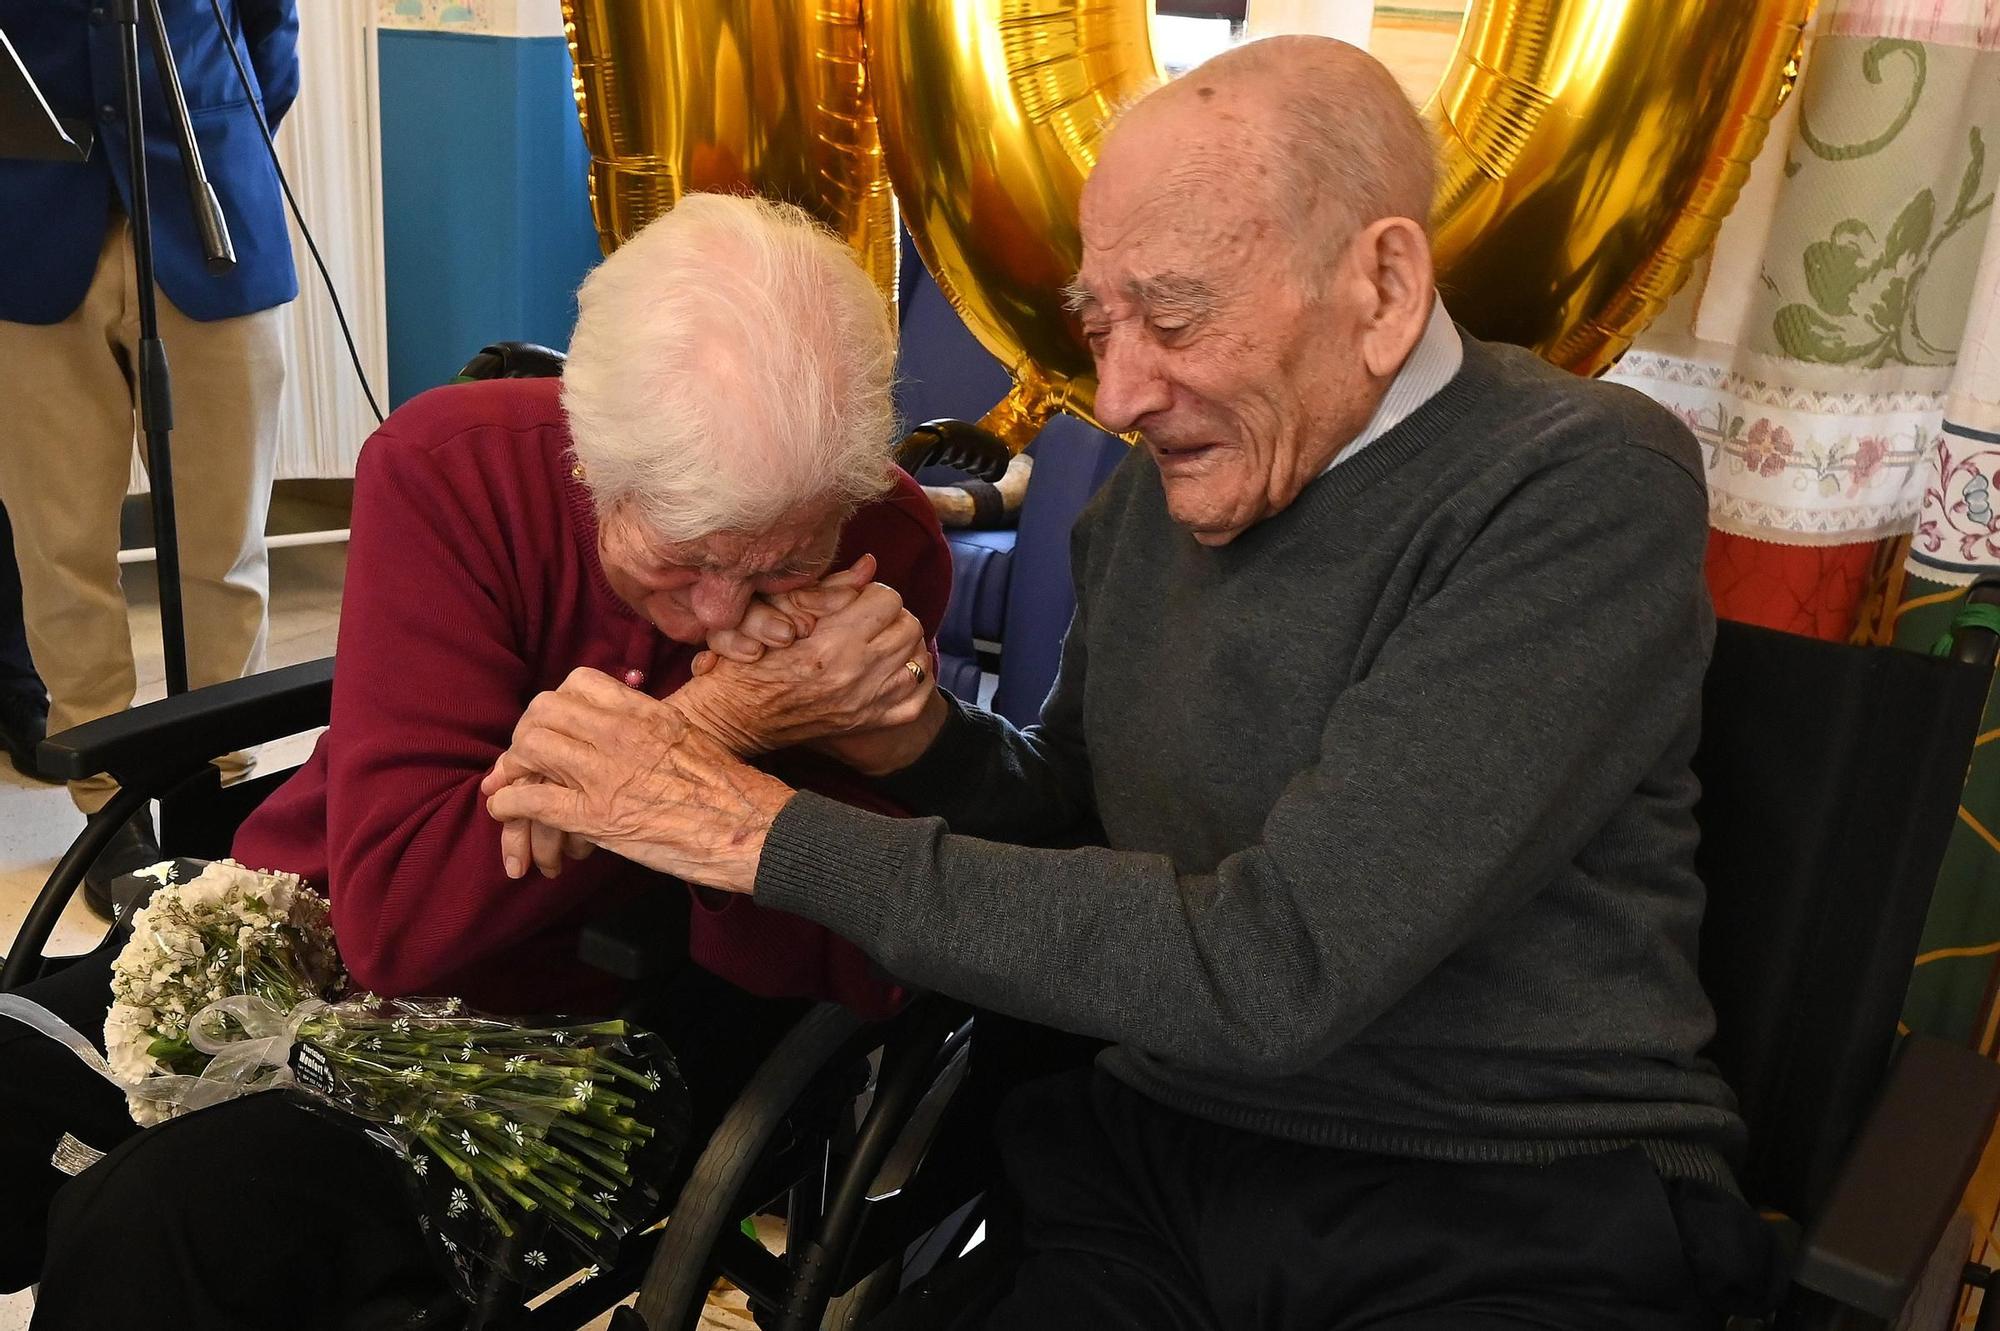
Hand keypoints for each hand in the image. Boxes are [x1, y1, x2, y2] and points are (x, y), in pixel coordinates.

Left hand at [482, 668, 793, 892]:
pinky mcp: (596, 817)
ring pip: (529, 748)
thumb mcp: (692, 738)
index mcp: (647, 712)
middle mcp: (621, 734)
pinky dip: (507, 804)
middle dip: (525, 733)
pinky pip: (530, 799)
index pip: (578, 683)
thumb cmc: (734, 792)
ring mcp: (606, 774)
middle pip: (543, 711)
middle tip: (525, 757)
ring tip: (509, 785)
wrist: (753, 830)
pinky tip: (505, 811)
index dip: (556, 703)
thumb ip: (655, 730)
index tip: (555, 725)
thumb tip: (635, 732)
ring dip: (511, 767)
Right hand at [672, 577, 938, 757]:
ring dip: (903, 645)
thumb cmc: (750, 662)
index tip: (858, 600)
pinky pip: (918, 695)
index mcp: (835, 641)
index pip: (887, 598)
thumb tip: (869, 563)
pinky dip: (913, 679)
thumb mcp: (779, 613)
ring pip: (918, 658)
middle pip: (909, 626)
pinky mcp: (870, 722)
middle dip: (891, 616)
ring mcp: (867, 702)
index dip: (873, 593)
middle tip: (870, 619)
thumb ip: (830, 588)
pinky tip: (893, 669)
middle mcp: (856, 673)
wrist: (738, 716)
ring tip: (879, 641)